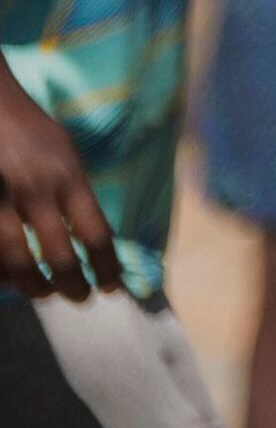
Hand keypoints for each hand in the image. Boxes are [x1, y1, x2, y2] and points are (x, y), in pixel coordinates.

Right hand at [0, 70, 119, 299]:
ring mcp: (2, 202)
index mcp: (68, 177)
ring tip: (43, 293)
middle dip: (73, 286)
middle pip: (60, 259)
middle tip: (79, 297)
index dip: (107, 268)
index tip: (112, 286)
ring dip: (34, 288)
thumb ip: (73, 192)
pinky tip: (11, 276)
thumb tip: (87, 236)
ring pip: (17, 266)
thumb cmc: (30, 129)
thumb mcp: (64, 153)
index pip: (97, 235)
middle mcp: (37, 192)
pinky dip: (3, 272)